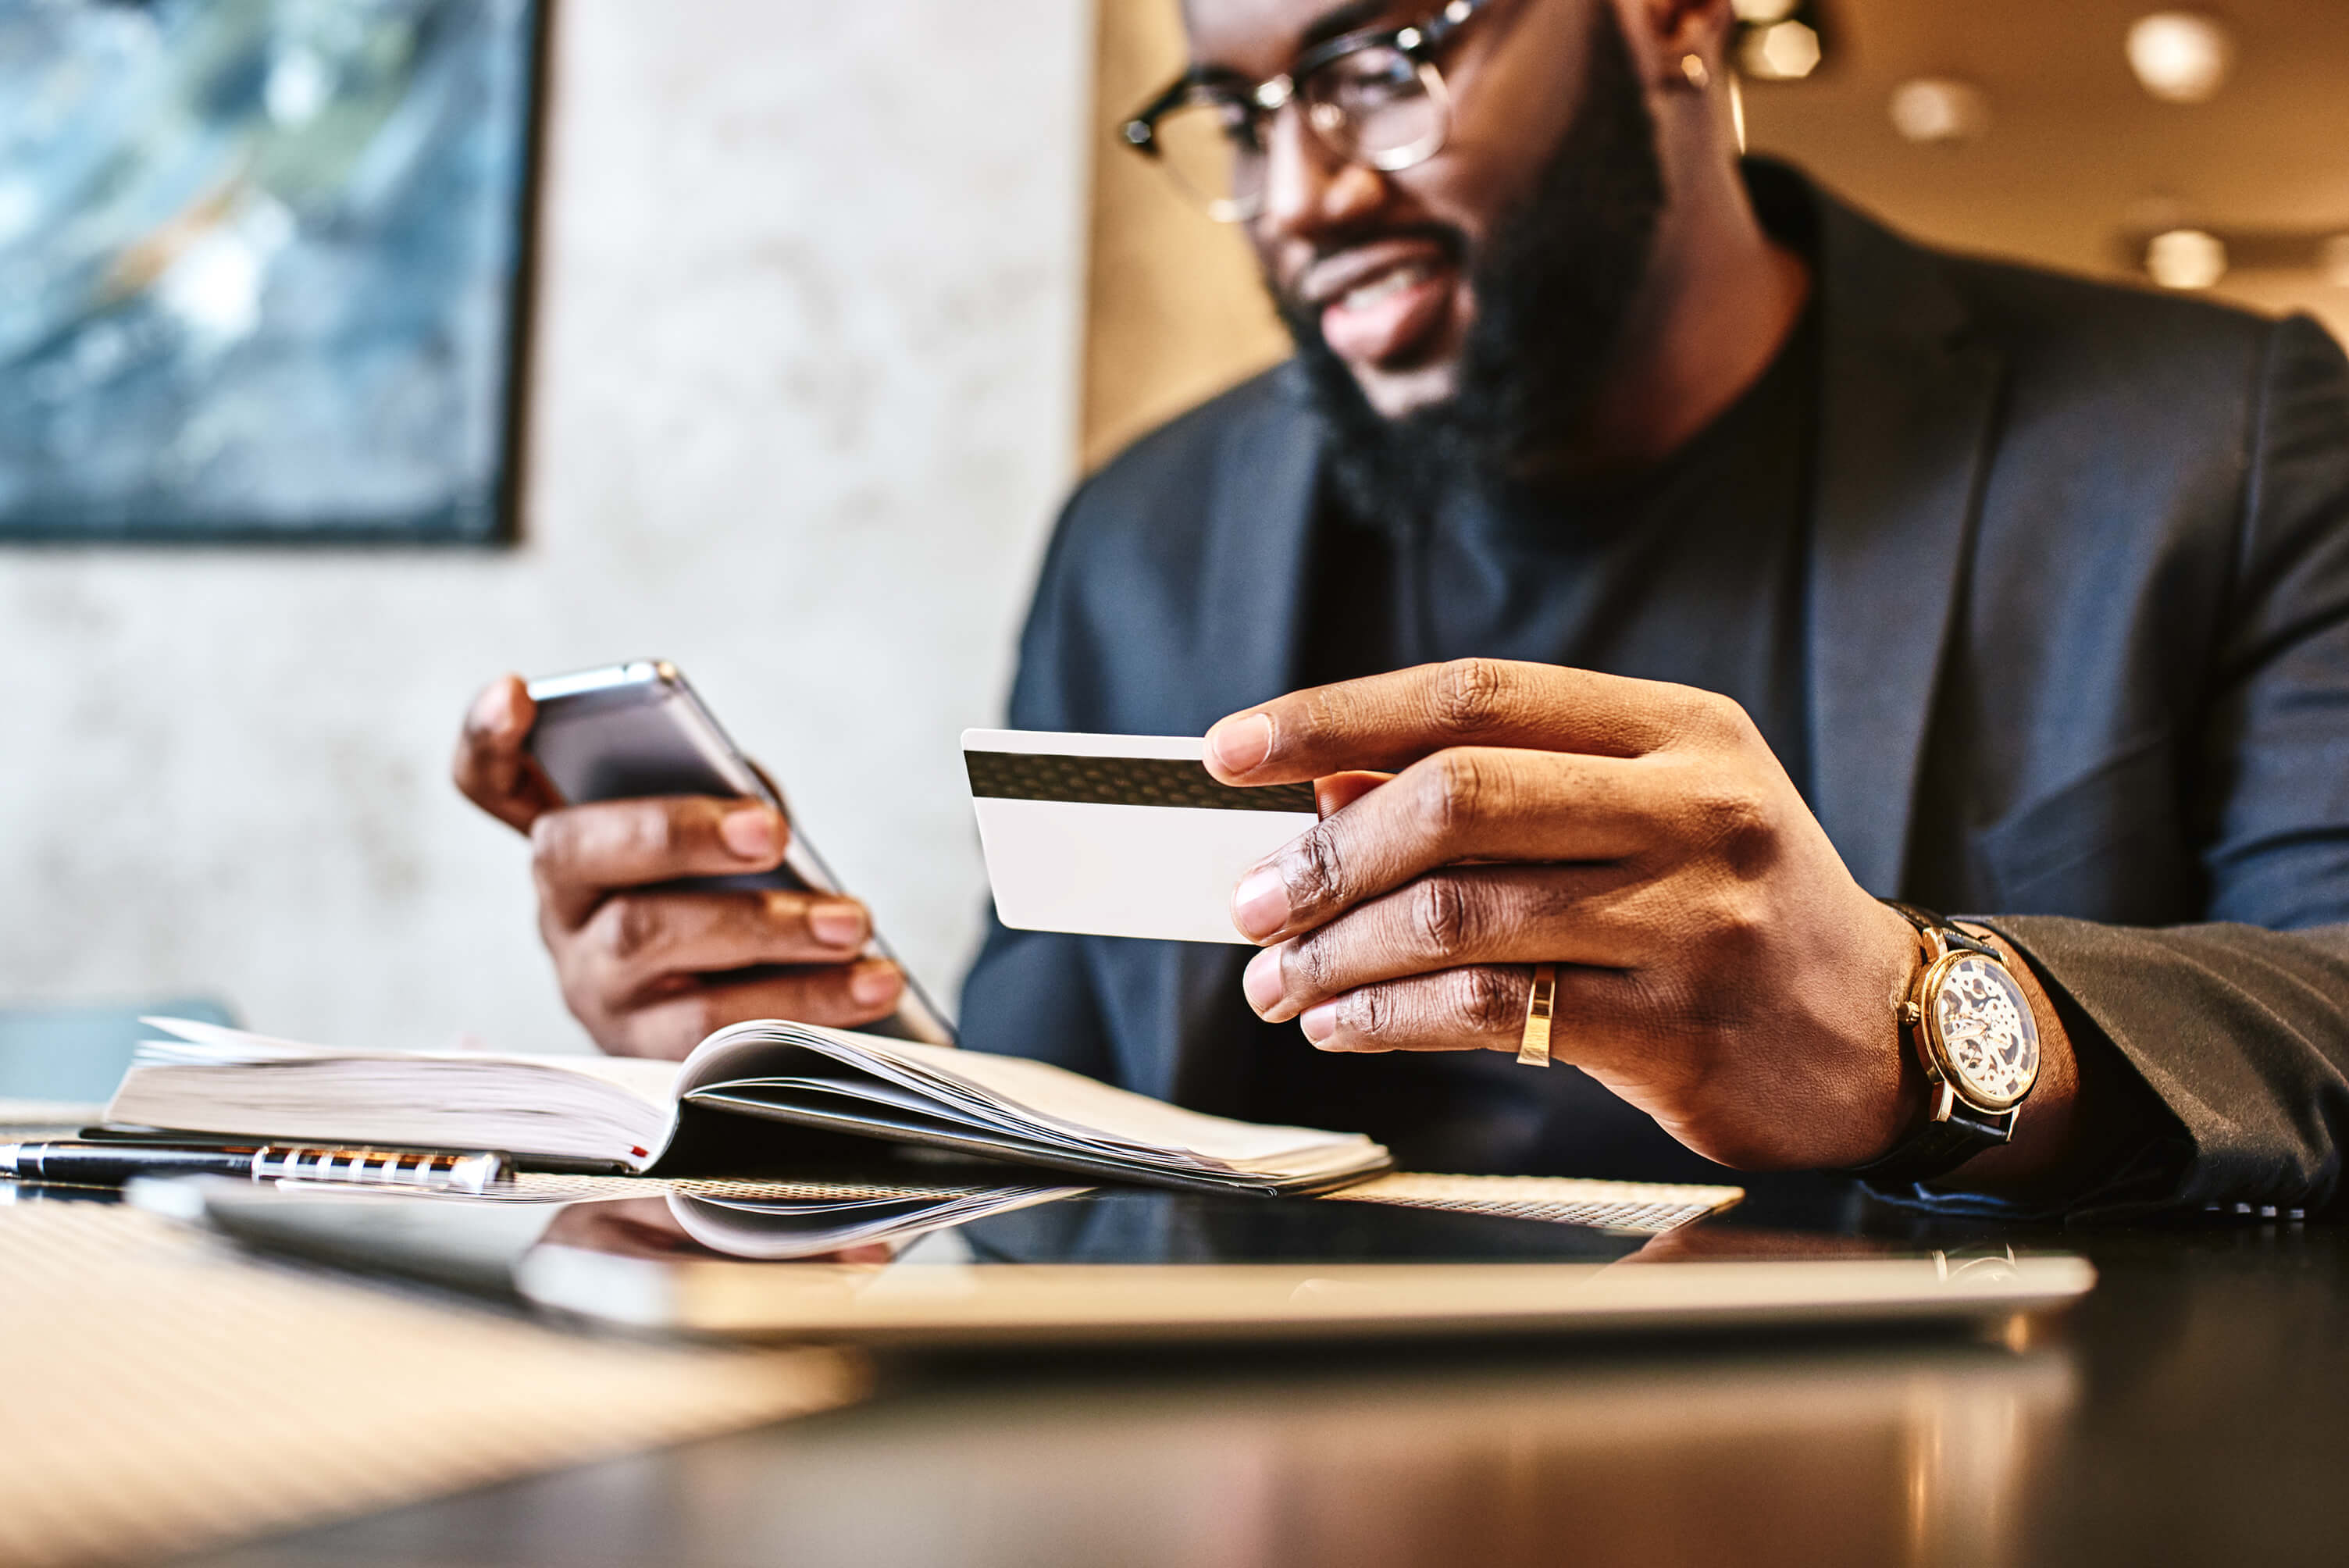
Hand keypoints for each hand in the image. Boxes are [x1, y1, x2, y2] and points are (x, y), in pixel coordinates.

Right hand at [451, 676, 903, 1058]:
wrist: (761, 1012)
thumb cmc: (739, 895)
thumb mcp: (726, 834)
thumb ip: (725, 799)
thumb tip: (756, 814)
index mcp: (573, 839)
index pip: (491, 780)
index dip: (488, 736)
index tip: (514, 691)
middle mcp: (561, 909)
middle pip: (582, 853)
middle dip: (677, 833)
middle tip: (769, 832)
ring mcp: (593, 985)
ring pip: (652, 943)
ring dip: (766, 931)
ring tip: (855, 923)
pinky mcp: (644, 1055)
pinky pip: (712, 1034)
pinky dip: (806, 1002)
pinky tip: (875, 982)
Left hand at [1205, 659, 1927, 1170]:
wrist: (1884, 1033)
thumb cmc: (1738, 908)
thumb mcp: (1646, 812)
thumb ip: (1502, 791)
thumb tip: (1327, 790)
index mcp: (1681, 729)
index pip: (1476, 695)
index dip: (1337, 717)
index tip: (1235, 748)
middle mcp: (1698, 807)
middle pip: (1458, 798)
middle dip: (1324, 854)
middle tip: (1251, 900)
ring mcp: (1695, 917)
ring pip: (1460, 914)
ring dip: (1336, 951)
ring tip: (1277, 976)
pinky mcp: (1677, 1027)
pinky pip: (1488, 1012)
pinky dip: (1387, 1017)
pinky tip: (1342, 1023)